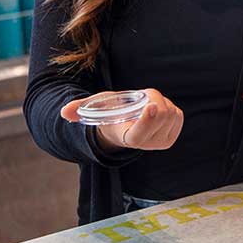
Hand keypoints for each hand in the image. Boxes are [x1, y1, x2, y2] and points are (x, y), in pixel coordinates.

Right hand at [61, 88, 184, 151]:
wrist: (126, 126)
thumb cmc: (110, 115)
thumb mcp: (95, 109)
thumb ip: (79, 110)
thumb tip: (65, 112)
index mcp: (128, 139)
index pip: (140, 134)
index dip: (146, 121)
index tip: (149, 105)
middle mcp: (147, 144)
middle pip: (160, 114)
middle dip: (152, 98)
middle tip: (141, 97)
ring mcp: (163, 141)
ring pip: (170, 112)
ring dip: (160, 101)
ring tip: (146, 106)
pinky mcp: (174, 133)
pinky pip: (178, 114)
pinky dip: (169, 106)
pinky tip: (157, 110)